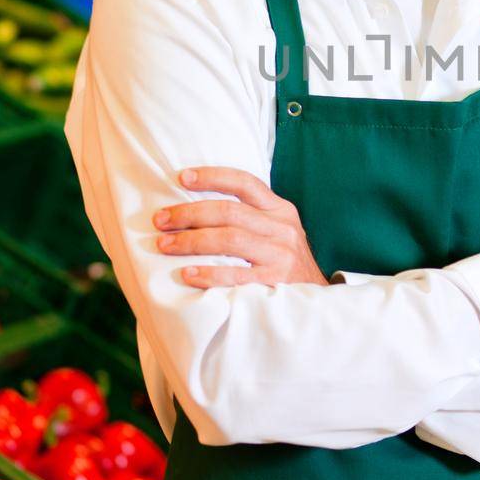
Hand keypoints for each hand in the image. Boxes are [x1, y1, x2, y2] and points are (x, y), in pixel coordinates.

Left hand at [153, 167, 327, 289]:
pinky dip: (209, 273)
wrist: (319, 302)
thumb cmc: (286, 265)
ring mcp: (281, 255)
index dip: (212, 177)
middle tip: (160, 220)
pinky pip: (237, 275)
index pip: (245, 182)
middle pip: (229, 212)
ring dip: (191, 241)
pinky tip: (187, 274)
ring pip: (230, 239)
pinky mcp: (276, 282)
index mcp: (281, 210)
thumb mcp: (279, 232)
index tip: (181, 178)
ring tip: (164, 245)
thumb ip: (251, 218)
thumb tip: (197, 209)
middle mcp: (283, 228)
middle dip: (189, 214)